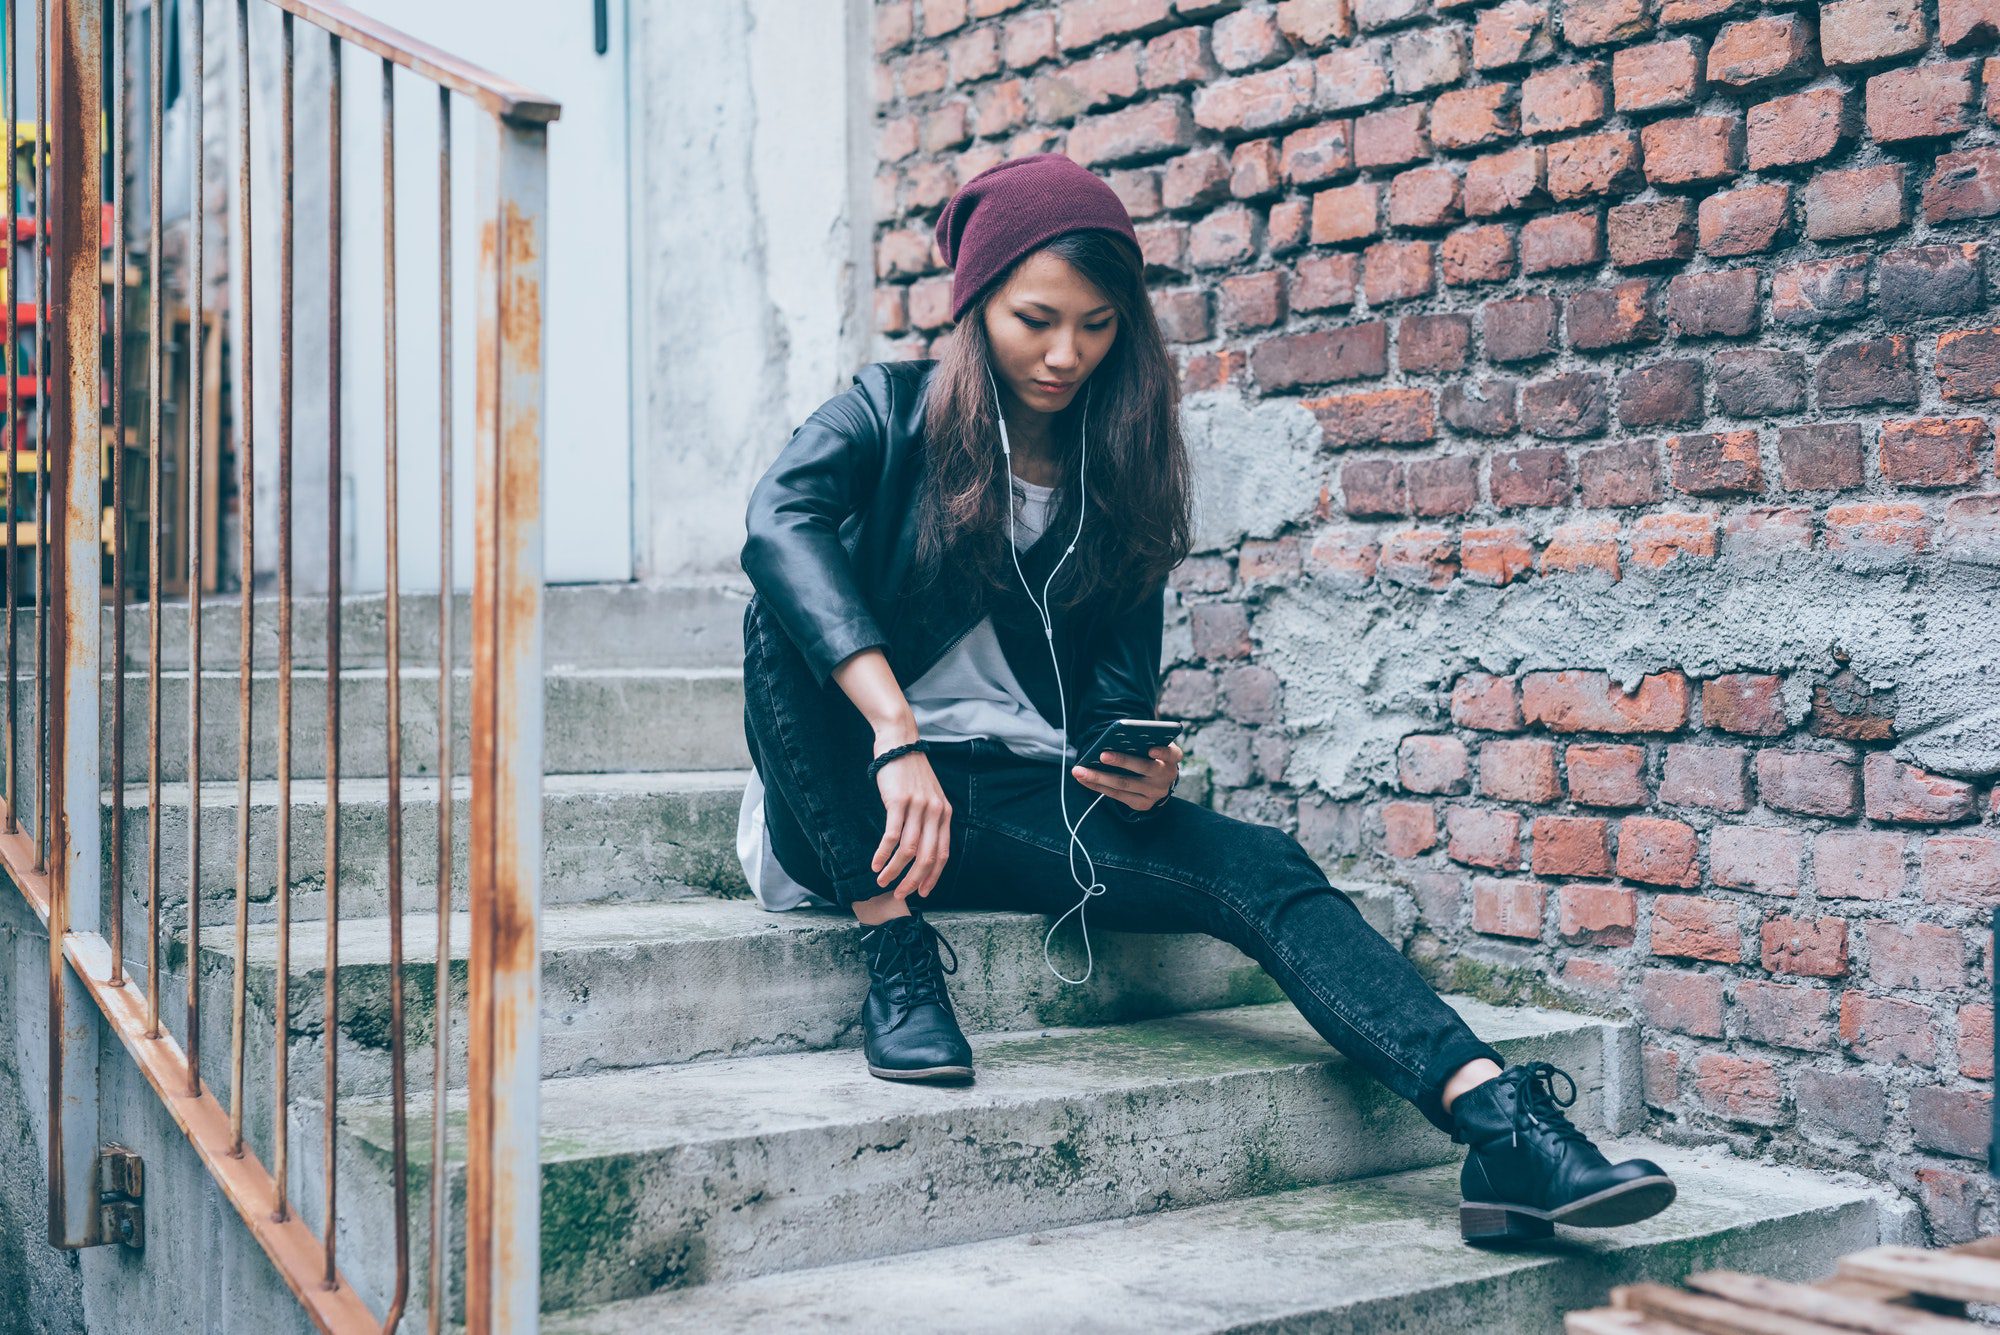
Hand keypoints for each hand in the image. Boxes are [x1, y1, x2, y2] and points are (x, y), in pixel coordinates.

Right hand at [870, 740, 952, 900]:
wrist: (899, 741)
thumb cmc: (910, 771)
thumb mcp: (928, 795)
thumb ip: (929, 819)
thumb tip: (921, 849)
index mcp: (944, 813)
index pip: (943, 853)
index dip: (933, 876)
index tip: (923, 892)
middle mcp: (935, 812)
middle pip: (927, 857)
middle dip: (914, 881)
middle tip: (900, 894)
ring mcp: (918, 807)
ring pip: (908, 850)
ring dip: (894, 871)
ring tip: (882, 881)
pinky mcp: (899, 801)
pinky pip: (891, 836)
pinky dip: (882, 854)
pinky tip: (875, 864)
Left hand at [1071, 741, 1181, 812]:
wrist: (1158, 780)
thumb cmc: (1150, 755)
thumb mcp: (1152, 744)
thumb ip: (1141, 741)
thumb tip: (1115, 737)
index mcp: (1172, 758)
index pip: (1172, 754)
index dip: (1162, 752)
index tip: (1151, 749)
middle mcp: (1167, 776)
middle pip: (1143, 768)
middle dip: (1121, 761)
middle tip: (1102, 755)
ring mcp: (1155, 793)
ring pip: (1124, 784)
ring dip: (1099, 776)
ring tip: (1080, 771)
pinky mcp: (1143, 804)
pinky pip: (1117, 795)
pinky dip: (1098, 786)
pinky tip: (1084, 779)